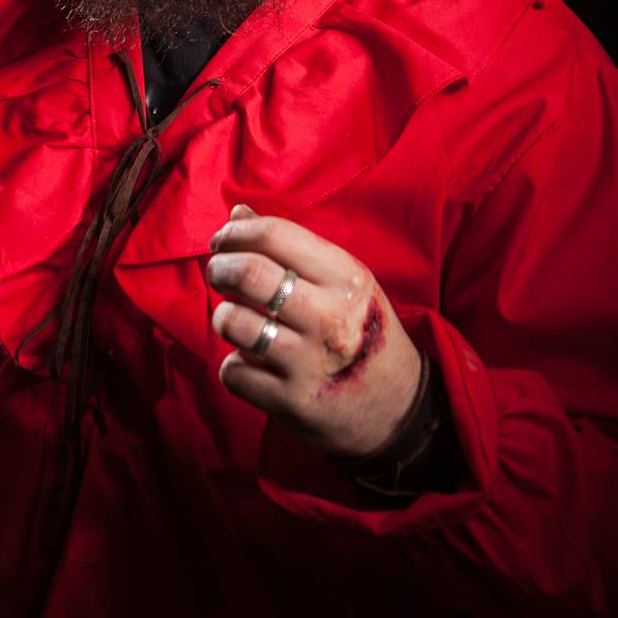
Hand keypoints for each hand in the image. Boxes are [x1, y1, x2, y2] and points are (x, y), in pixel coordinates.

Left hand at [206, 205, 421, 460]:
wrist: (399, 404)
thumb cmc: (362, 328)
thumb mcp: (343, 280)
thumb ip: (291, 246)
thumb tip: (237, 213)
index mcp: (345, 277)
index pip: (274, 234)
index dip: (235, 232)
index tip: (223, 240)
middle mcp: (329, 316)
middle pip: (248, 273)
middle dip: (219, 267)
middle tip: (218, 272)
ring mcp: (310, 361)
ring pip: (234, 322)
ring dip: (223, 315)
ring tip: (234, 317)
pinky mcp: (292, 402)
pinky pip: (234, 372)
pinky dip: (233, 365)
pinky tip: (250, 361)